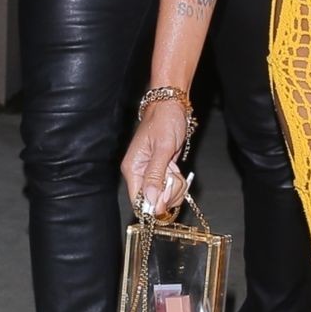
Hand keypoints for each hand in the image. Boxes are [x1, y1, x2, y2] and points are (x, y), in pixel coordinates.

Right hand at [121, 99, 190, 216]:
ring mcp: (151, 175)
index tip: (168, 196)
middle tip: (174, 174)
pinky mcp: (161, 173)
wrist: (172, 106)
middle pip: (153, 202)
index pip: (138, 201)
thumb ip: (155, 174)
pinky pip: (170, 189)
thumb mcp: (163, 147)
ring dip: (175, 188)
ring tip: (176, 170)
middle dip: (168, 194)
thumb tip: (150, 199)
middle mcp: (139, 174)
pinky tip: (177, 171)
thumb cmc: (165, 121)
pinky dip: (178, 184)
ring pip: (164, 198)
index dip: (154, 204)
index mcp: (132, 169)